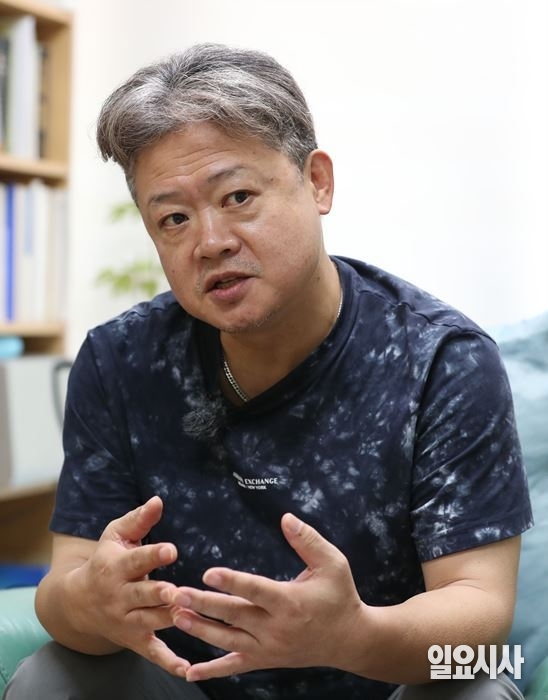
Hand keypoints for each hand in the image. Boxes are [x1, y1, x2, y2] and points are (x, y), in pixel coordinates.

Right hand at [68, 496, 188, 676]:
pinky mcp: (135, 640)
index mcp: (115, 567)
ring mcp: (126, 620)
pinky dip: (169, 662)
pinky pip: (152, 653)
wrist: (77, 602)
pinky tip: (188, 670)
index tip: (172, 550)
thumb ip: (139, 520)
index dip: (153, 555)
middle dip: (159, 594)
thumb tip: (159, 500)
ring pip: (150, 621)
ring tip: (191, 618)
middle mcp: (119, 596)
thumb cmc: (105, 560)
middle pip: (142, 595)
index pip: (136, 560)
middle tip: (175, 591)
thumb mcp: (116, 536)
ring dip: (169, 620)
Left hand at [170, 513, 364, 680]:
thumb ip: (308, 540)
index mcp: (290, 601)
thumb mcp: (333, 563)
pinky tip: (188, 670)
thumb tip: (285, 518)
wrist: (350, 640)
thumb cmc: (340, 596)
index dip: (232, 581)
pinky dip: (212, 670)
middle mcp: (276, 627)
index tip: (208, 573)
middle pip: (234, 615)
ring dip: (200, 630)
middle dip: (204, 605)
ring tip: (175, 616)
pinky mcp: (266, 659)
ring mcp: (269, 647)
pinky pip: (235, 666)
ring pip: (228, 640)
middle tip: (178, 594)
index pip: (255, 590)